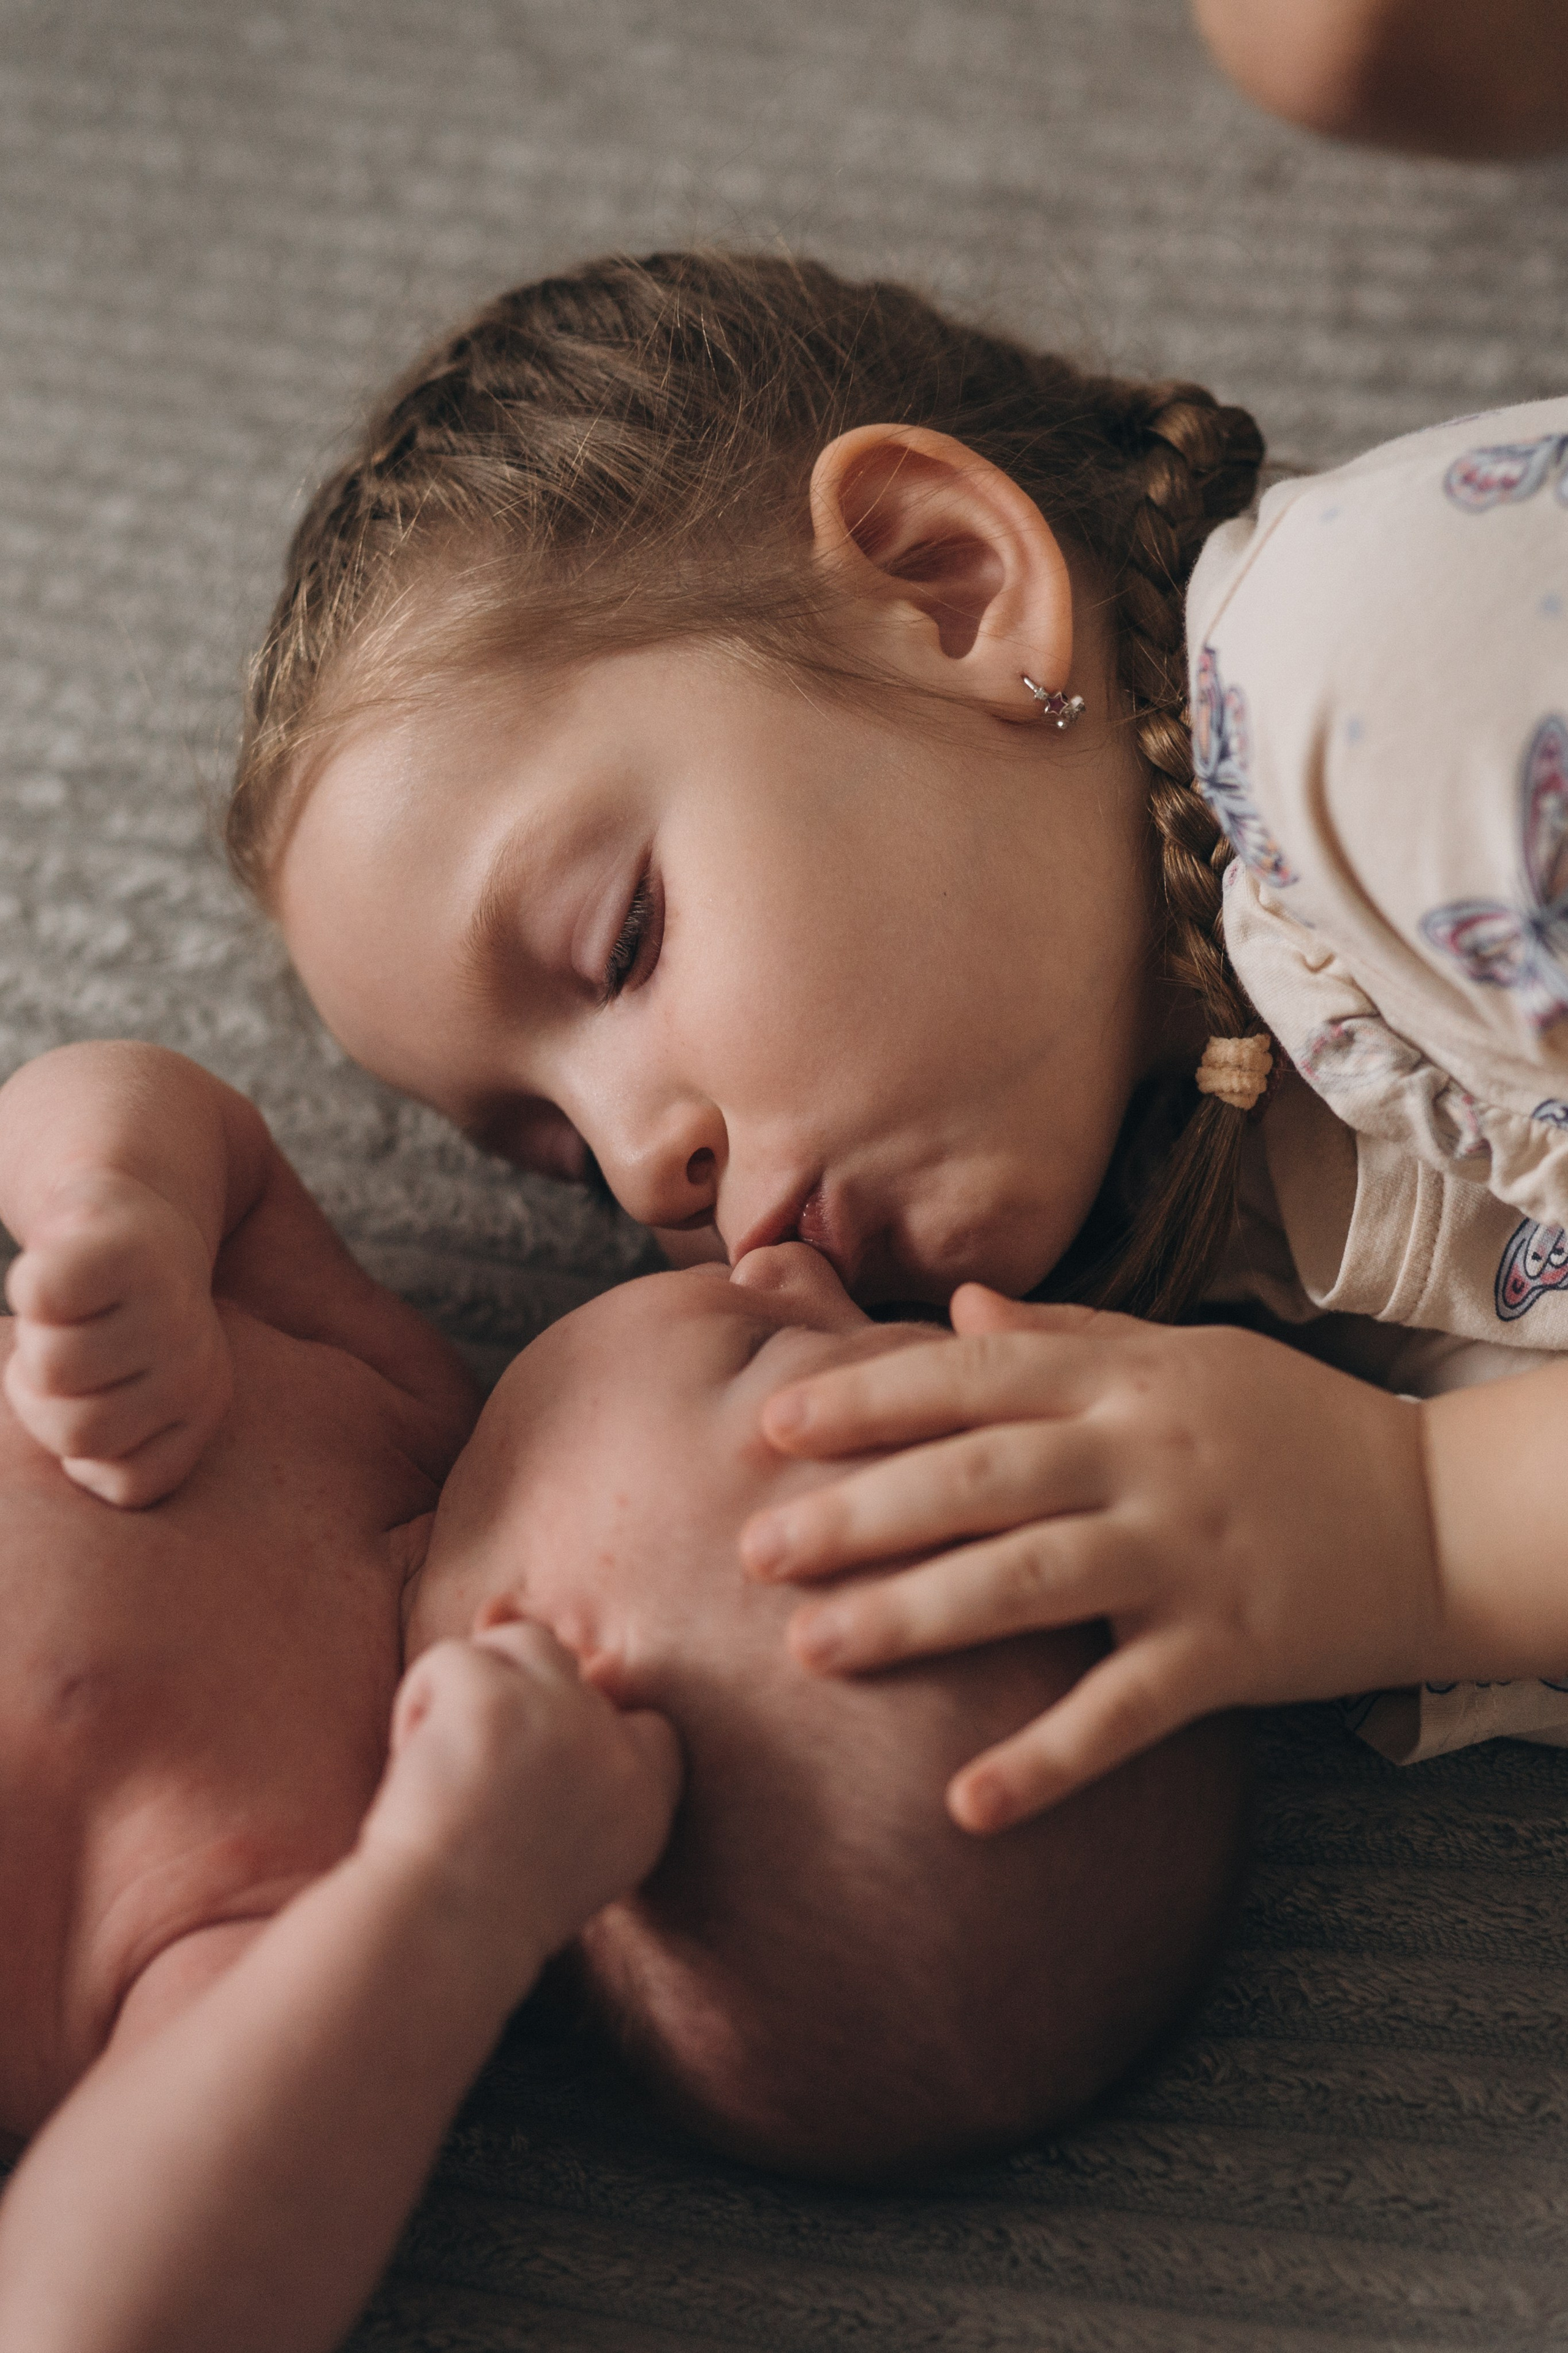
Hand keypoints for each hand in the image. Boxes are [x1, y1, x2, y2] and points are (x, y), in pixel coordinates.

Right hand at [4, 1171, 231, 1505]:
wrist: (145, 1192)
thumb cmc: (133, 1311)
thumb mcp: (147, 1393)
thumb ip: (126, 1453)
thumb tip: (111, 1530)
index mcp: (203, 1405)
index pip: (123, 1484)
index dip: (83, 1452)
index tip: (96, 1395)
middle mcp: (195, 1359)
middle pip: (75, 1431)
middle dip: (42, 1396)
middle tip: (67, 1348)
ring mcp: (164, 1302)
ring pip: (53, 1372)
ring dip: (35, 1340)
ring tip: (67, 1313)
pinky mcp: (121, 1243)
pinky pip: (45, 1296)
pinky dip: (34, 1287)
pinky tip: (57, 1273)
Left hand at [364, 1620, 681, 1980]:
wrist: (435, 1932)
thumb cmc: (484, 1906)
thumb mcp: (574, 1854)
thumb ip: (592, 1781)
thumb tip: (589, 1679)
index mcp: (645, 1803)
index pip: (648, 1727)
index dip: (588, 1729)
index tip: (533, 1766)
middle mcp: (618, 1754)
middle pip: (572, 1673)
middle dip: (516, 1704)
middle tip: (472, 1769)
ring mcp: (561, 1716)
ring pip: (522, 1642)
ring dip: (476, 1681)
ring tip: (440, 1749)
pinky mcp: (495, 1697)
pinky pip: (452, 1657)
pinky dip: (419, 1699)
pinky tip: (408, 1758)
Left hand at [742, 1288, 1439, 1830]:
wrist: (1440, 1511)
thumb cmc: (1292, 1426)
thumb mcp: (1184, 1355)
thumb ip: (1067, 1340)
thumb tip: (961, 1308)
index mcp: (1124, 1381)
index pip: (971, 1376)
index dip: (866, 1398)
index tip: (770, 1424)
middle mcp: (1142, 1457)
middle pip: (978, 1476)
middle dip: (858, 1512)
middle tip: (754, 1549)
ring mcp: (1184, 1555)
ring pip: (1029, 1581)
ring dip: (913, 1616)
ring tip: (811, 1650)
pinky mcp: (1227, 1651)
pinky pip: (1122, 1710)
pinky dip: (1046, 1759)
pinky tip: (965, 1804)